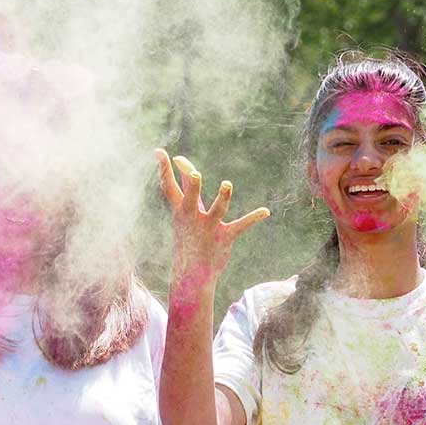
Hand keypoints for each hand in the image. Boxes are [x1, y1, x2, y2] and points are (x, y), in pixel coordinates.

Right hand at [156, 148, 269, 285]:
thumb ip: (189, 190)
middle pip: (191, 198)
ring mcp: (209, 227)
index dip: (163, 169)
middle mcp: (193, 217)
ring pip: (217, 209)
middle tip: (195, 174)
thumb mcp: (186, 214)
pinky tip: (266, 211)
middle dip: (193, 186)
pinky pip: (241, 225)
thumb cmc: (189, 238)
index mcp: (181, 210)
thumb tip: (188, 168)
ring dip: (223, 196)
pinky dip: (254, 218)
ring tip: (226, 184)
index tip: (159, 151)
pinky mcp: (225, 237)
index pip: (169, 187)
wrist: (192, 273)